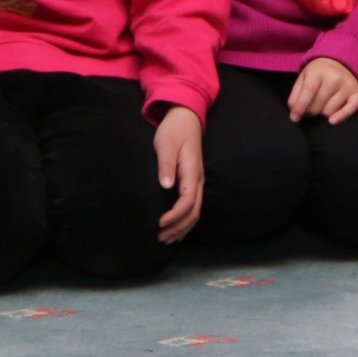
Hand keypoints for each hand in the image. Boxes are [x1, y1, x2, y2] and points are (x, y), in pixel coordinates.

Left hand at [154, 105, 204, 243]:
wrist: (185, 117)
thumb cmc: (174, 131)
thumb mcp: (167, 145)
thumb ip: (166, 165)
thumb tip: (166, 186)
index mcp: (192, 172)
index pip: (187, 201)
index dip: (175, 216)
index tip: (159, 224)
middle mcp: (198, 180)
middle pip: (194, 212)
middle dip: (178, 227)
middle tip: (160, 238)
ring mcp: (196, 182)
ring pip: (195, 212)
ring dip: (182, 227)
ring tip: (165, 238)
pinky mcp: (191, 182)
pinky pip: (192, 206)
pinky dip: (185, 221)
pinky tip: (175, 228)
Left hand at [287, 57, 357, 124]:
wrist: (341, 62)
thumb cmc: (318, 73)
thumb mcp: (304, 77)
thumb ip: (296, 95)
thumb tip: (295, 115)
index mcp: (319, 71)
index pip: (309, 91)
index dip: (300, 107)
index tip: (294, 118)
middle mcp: (335, 78)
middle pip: (318, 106)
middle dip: (310, 111)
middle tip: (310, 107)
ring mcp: (347, 86)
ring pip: (329, 111)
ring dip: (322, 113)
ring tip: (321, 107)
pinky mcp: (357, 93)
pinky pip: (350, 110)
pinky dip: (341, 117)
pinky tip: (332, 121)